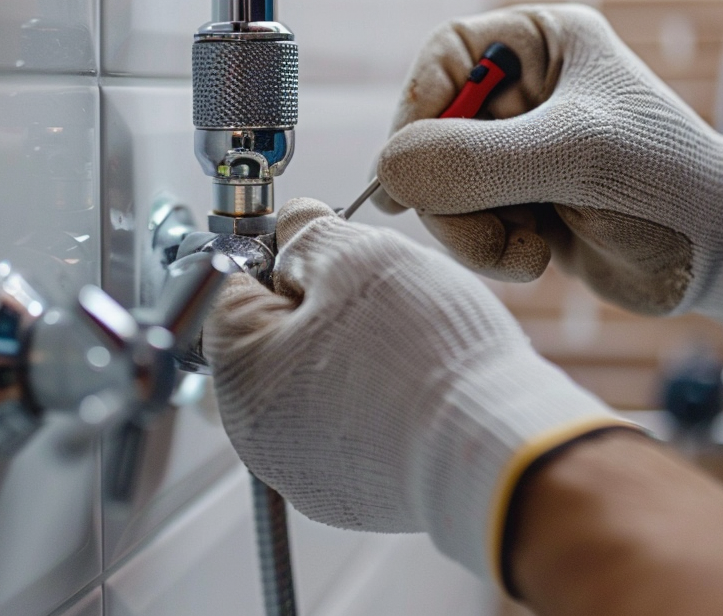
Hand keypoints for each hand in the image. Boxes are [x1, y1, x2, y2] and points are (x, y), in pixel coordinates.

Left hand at [204, 197, 635, 579]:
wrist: (494, 450)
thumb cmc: (425, 359)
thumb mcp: (359, 258)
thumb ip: (309, 233)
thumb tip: (293, 227)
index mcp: (239, 373)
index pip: (228, 288)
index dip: (277, 254)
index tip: (320, 248)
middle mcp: (255, 435)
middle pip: (268, 339)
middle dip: (315, 308)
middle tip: (373, 295)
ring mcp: (301, 471)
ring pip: (309, 383)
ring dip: (345, 353)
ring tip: (402, 342)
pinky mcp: (349, 495)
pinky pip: (345, 427)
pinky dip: (371, 401)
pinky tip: (412, 385)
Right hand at [375, 4, 722, 338]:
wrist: (721, 256)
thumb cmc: (668, 182)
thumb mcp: (574, 158)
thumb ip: (477, 160)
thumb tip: (388, 172)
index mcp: (542, 44)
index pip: (445, 56)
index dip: (418, 109)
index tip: (411, 168)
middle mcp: (524, 91)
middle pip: (431, 129)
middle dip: (450, 189)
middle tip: (483, 228)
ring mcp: (518, 149)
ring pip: (442, 185)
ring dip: (470, 229)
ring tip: (526, 248)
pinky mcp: (519, 201)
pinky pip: (465, 222)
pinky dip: (489, 248)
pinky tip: (538, 254)